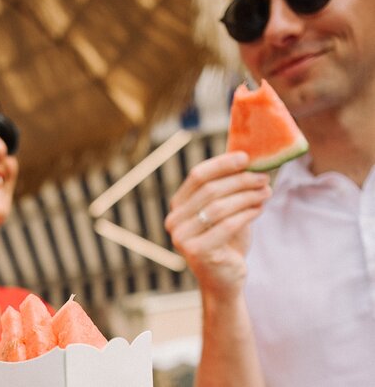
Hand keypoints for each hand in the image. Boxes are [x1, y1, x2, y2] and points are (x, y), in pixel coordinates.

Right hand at [164, 152, 270, 300]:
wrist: (224, 281)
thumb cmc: (226, 242)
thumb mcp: (225, 213)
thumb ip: (228, 190)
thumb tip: (248, 159)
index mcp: (177, 206)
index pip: (197, 176)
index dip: (221, 164)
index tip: (245, 157)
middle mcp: (174, 221)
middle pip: (210, 190)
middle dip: (240, 180)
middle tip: (263, 176)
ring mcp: (183, 238)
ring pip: (219, 207)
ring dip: (247, 195)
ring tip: (266, 191)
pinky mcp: (198, 252)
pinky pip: (227, 225)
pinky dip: (247, 213)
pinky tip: (261, 208)